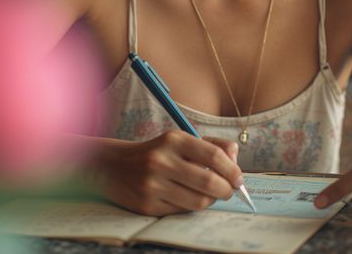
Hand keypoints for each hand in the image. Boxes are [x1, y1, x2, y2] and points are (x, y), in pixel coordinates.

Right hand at [93, 131, 243, 215]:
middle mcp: (162, 161)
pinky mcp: (147, 204)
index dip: (232, 170)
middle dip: (226, 190)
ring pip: (198, 201)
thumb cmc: (156, 153)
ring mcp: (153, 184)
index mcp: (173, 140)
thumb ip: (212, 146)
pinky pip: (182, 211)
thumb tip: (235, 160)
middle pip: (209, 182)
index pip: (214, 156)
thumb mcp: (180, 140)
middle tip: (229, 191)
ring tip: (209, 195)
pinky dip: (191, 207)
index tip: (238, 179)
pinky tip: (187, 198)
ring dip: (211, 200)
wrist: (113, 167)